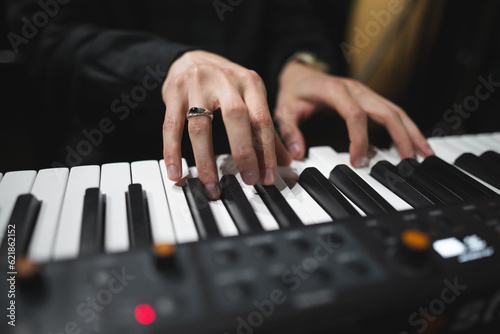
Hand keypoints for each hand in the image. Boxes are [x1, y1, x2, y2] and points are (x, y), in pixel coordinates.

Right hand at [162, 50, 290, 199]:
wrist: (192, 58)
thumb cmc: (225, 85)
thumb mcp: (250, 99)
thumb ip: (265, 131)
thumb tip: (285, 161)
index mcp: (250, 82)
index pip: (262, 119)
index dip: (267, 151)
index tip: (268, 176)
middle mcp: (225, 80)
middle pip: (235, 118)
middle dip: (244, 153)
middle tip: (247, 180)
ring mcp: (197, 84)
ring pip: (200, 127)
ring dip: (205, 161)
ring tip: (210, 185)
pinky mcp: (174, 92)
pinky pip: (171, 127)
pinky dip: (172, 152)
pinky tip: (176, 173)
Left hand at [274, 61, 434, 166]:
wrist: (301, 73)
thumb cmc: (295, 91)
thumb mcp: (285, 110)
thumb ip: (289, 132)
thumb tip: (298, 154)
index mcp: (334, 90)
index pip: (355, 115)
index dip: (360, 140)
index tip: (358, 162)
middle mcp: (355, 89)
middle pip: (386, 111)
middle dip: (401, 136)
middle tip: (409, 161)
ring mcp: (365, 92)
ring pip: (396, 111)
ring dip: (412, 132)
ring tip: (424, 153)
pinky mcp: (370, 98)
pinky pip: (392, 111)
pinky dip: (406, 127)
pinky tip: (415, 142)